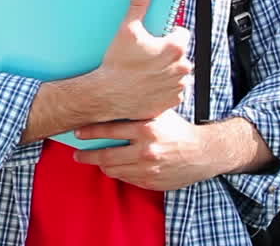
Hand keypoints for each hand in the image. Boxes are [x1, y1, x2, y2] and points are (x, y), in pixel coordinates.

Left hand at [72, 110, 214, 190]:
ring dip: (100, 166)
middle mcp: (146, 151)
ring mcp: (148, 170)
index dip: (89, 132)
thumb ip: (137, 108)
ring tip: (93, 160)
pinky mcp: (151, 183)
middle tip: (76, 154)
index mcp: (146, 130)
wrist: (203, 153)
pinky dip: (117, 173)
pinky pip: (126, 179)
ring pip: (114, 171)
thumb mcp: (159, 113)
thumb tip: (109, 97)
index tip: (77, 132)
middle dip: (87, 156)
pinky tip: (113, 167)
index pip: (108, 131)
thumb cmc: (178, 129)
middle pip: (106, 156)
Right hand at [90, 0, 192, 121]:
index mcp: (175, 48)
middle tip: (146, 56)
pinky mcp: (173, 101)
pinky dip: (164, 88)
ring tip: (146, 72)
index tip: (155, 39)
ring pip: (178, 72)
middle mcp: (182, 67)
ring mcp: (179, 86)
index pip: (182, 33)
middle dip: (167, 54)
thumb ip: (139, 4)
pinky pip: (173, 91)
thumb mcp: (126, 29)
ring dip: (167, 71)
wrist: (107, 94)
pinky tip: (148, 85)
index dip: (168, 34)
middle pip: (180, 54)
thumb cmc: (117, 63)